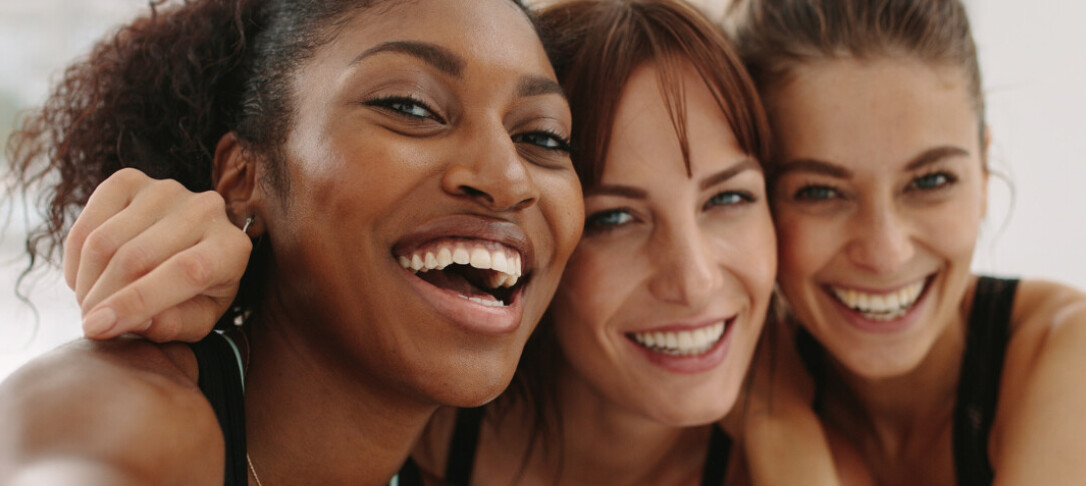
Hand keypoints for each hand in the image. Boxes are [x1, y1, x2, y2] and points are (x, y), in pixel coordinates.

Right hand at [65, 168, 250, 341]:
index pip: (185, 271)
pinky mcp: (131, 180)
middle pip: (137, 257)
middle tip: (91, 324)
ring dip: (85, 282)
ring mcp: (167, 190)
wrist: (188, 247)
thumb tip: (134, 319)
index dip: (136, 302)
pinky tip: (83, 278)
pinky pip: (87, 222)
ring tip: (89, 303)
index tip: (97, 328)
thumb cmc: (196, 293)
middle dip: (101, 298)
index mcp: (231, 248)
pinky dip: (74, 258)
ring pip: (105, 241)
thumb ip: (171, 325)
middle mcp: (205, 210)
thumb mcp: (196, 320)